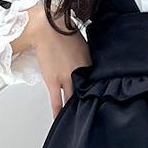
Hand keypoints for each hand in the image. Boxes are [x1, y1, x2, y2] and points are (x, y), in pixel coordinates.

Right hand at [24, 2, 91, 118]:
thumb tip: (89, 70)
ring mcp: (65, 78)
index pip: (95, 85)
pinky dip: (58, 112)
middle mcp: (79, 73)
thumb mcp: (84, 46)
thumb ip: (87, 61)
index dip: (98, 95)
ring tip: (75, 120)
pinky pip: (56, 101)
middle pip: (85, 94)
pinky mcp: (52, 80)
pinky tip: (59, 120)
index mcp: (88, 64)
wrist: (47, 27)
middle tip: (90, 114)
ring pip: (71, 100)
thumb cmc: (64, 31)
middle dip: (88, 104)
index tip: (101, 103)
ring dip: (73, 110)